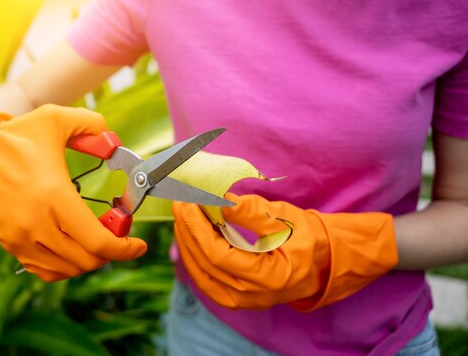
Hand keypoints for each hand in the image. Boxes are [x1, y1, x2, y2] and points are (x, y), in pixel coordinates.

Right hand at [0, 105, 146, 280]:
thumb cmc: (13, 136)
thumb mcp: (55, 118)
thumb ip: (92, 124)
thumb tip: (114, 141)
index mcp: (54, 197)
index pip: (98, 242)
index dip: (125, 249)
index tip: (139, 245)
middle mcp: (37, 224)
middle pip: (87, 261)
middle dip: (111, 252)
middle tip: (117, 235)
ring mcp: (21, 238)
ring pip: (66, 269)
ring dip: (88, 260)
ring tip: (95, 240)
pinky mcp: (9, 243)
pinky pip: (43, 270)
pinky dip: (63, 267)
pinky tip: (71, 249)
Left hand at [173, 193, 397, 310]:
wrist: (321, 261)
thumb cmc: (307, 237)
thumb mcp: (283, 219)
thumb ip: (250, 211)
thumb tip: (217, 199)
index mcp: (268, 278)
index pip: (218, 254)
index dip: (198, 227)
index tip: (187, 202)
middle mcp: (252, 296)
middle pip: (204, 263)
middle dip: (188, 230)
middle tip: (179, 202)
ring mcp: (242, 301)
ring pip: (200, 272)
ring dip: (187, 241)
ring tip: (182, 214)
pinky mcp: (234, 297)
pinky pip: (205, 277)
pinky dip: (194, 254)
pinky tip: (190, 234)